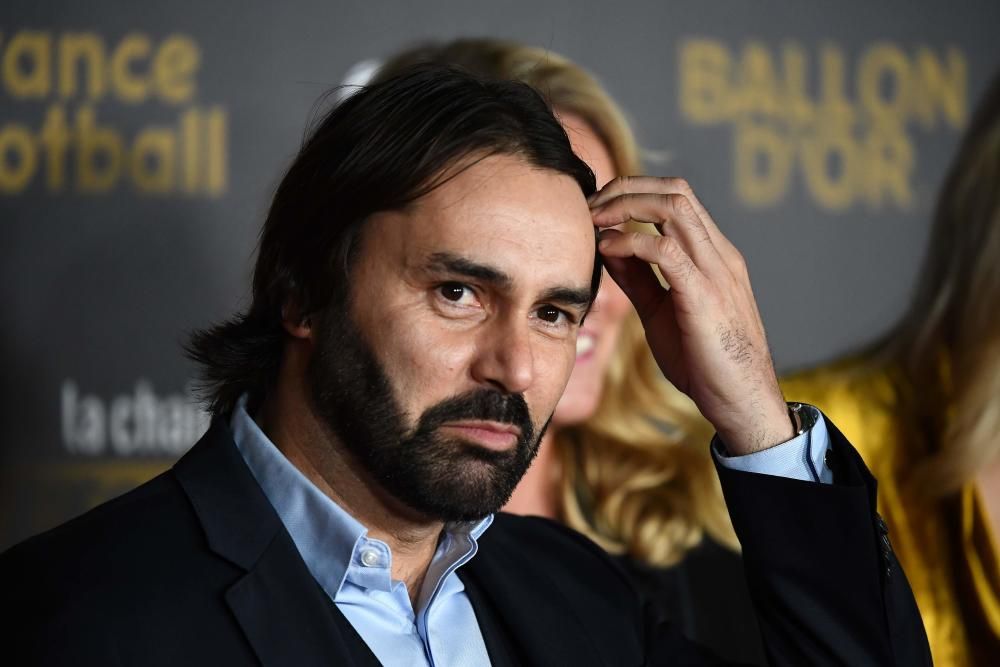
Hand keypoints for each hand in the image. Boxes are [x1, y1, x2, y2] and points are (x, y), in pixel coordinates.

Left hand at [590, 176, 791, 454]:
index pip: (676, 198)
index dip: (633, 191)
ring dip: (624, 206)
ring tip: (592, 221)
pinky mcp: (705, 296)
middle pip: (674, 190)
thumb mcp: (662, 311)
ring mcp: (716, 271)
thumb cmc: (704, 362)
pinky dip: (629, 241)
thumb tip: (608, 246)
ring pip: (673, 207)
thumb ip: (638, 278)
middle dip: (625, 188)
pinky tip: (605, 250)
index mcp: (713, 255)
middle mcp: (719, 254)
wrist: (742, 403)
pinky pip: (665, 250)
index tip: (597, 207)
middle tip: (589, 206)